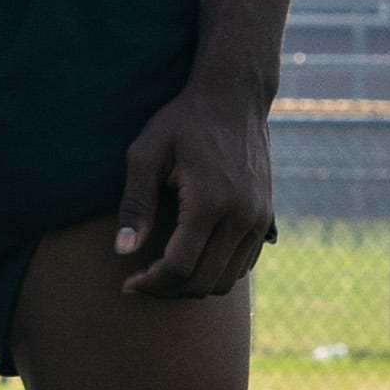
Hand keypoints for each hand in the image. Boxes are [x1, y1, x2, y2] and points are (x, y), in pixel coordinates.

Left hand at [114, 78, 275, 298]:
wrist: (234, 98)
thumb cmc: (182, 121)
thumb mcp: (146, 153)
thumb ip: (135, 204)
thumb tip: (123, 251)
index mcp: (210, 203)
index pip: (179, 267)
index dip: (150, 283)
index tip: (127, 282)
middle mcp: (242, 216)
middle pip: (204, 281)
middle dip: (168, 291)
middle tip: (141, 283)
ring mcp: (259, 218)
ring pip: (227, 279)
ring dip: (192, 286)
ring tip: (162, 275)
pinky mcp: (266, 217)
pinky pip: (244, 264)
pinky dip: (216, 272)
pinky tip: (190, 259)